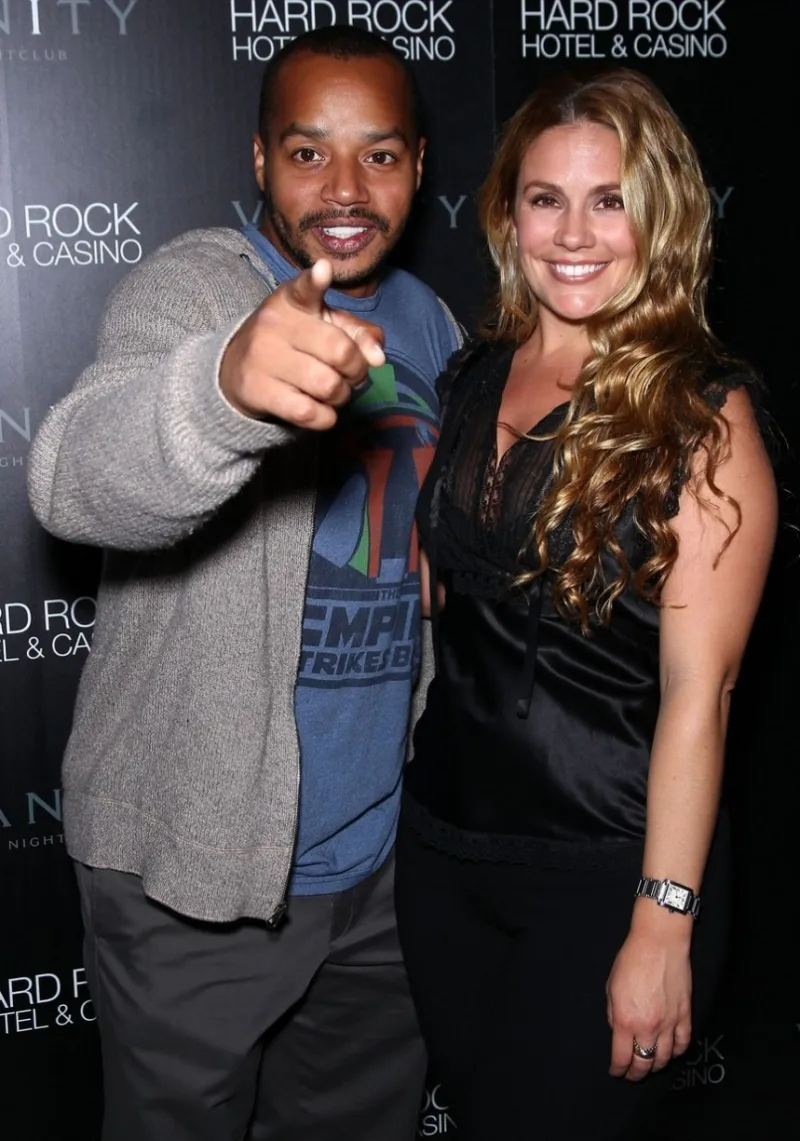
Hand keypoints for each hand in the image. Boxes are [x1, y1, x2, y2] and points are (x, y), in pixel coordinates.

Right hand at [220, 258, 384, 429]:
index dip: (316, 281)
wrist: (236, 371)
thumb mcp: (322, 327)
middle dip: (357, 371)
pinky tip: (321, 410)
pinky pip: (309, 412)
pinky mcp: (259, 391)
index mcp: (293, 301)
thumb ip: (358, 334)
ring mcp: (264, 358)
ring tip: (334, 392)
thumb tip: (378, 357)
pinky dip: (326, 417)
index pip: (304, 288)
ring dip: (342, 396)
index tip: (324, 270)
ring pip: (328, 386)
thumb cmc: (293, 345)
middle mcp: (275, 325)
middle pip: (341, 352)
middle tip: (351, 375)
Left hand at [606, 926, 692, 1080]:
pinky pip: (683, 1043)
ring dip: (656, 1065)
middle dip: (636, 1073)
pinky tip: (671, 1052)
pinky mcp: (685, 1015)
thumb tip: (618, 1030)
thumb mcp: (611, 986)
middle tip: (632, 1075)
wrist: (659, 943)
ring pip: (665, 1057)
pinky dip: (677, 1052)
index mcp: (624, 1020)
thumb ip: (613, 1013)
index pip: (621, 1057)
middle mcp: (647, 1027)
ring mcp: (669, 1023)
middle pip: (644, 1063)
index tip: (616, 1072)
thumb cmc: (630, 960)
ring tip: (650, 1065)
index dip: (618, 1069)